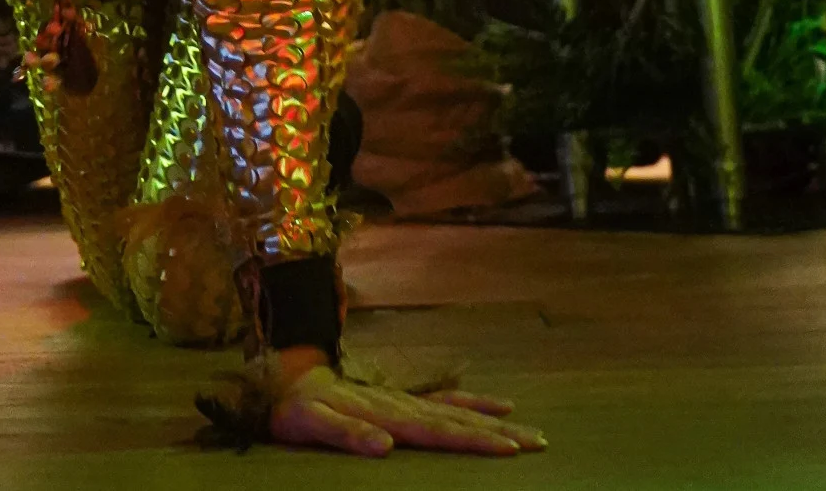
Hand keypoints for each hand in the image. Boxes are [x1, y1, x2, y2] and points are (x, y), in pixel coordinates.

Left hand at [268, 350, 545, 457]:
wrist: (285, 376)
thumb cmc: (296, 408)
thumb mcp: (311, 424)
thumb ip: (346, 434)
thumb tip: (385, 446)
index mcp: (387, 414)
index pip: (439, 430)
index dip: (475, 440)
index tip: (509, 449)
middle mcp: (402, 405)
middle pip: (458, 421)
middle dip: (500, 433)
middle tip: (539, 442)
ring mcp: (404, 400)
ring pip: (458, 411)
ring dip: (494, 421)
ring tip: (530, 429)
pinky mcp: (401, 400)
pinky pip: (445, 400)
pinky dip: (472, 402)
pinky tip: (497, 404)